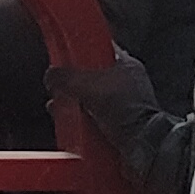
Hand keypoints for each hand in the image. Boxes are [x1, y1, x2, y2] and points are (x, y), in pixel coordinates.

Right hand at [46, 55, 161, 161]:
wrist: (143, 145)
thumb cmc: (124, 110)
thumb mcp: (88, 87)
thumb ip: (66, 78)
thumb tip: (51, 76)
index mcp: (126, 65)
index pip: (100, 48)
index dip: (81, 50)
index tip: (64, 53)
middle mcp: (128, 82)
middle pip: (93, 75)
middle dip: (73, 82)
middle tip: (59, 86)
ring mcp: (126, 104)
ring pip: (93, 97)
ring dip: (75, 103)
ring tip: (59, 107)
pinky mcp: (122, 124)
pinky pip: (97, 117)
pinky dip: (83, 119)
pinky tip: (71, 123)